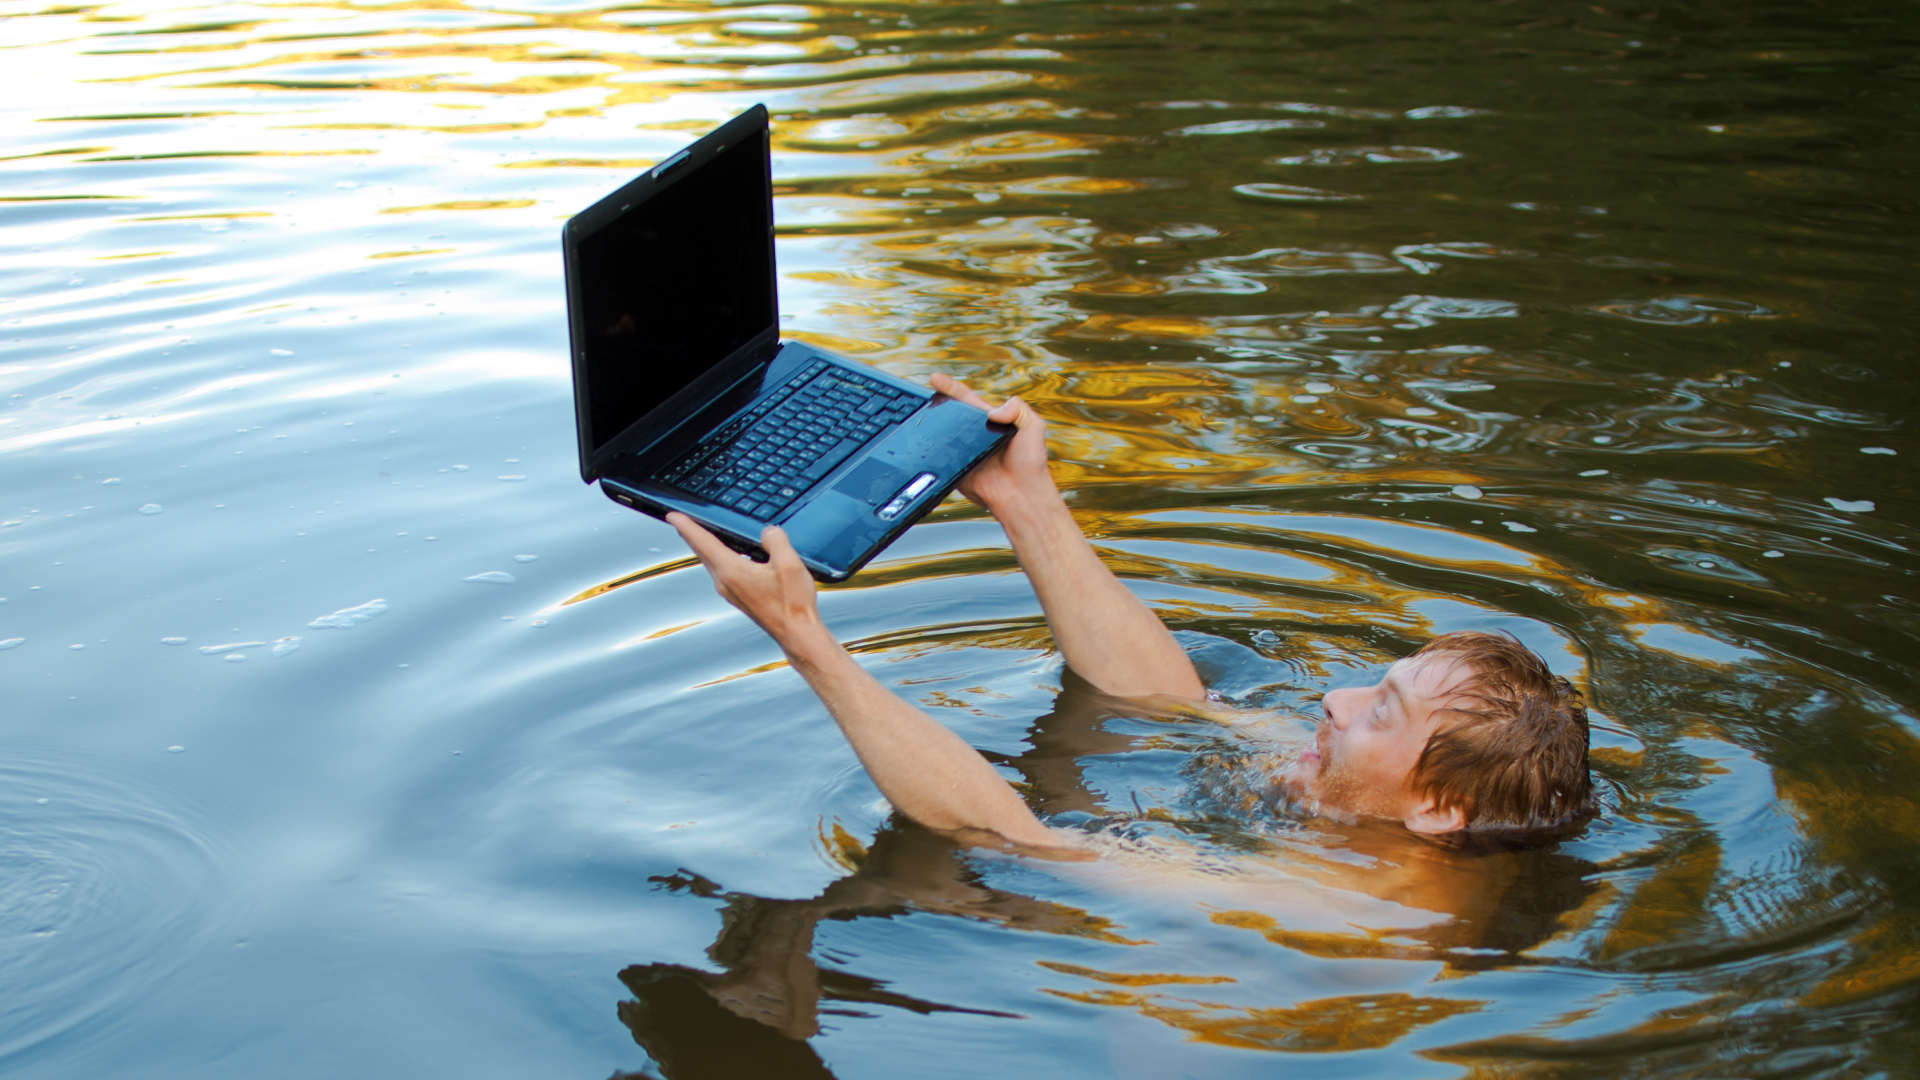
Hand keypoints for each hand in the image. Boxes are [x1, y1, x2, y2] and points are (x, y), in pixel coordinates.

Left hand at [669, 513, 825, 649]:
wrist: (796, 632)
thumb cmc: (792, 604)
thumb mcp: (789, 562)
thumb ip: (775, 539)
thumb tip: (767, 532)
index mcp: (732, 570)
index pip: (703, 541)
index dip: (686, 525)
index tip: (673, 516)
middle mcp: (725, 582)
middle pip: (702, 552)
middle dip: (691, 534)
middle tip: (681, 522)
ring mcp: (730, 592)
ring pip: (711, 562)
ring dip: (705, 547)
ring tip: (702, 535)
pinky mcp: (738, 597)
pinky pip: (722, 571)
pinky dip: (718, 558)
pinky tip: (729, 556)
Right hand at [929, 373, 1057, 515]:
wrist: (1021, 495)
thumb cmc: (1031, 463)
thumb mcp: (1033, 426)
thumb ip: (1018, 409)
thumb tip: (993, 411)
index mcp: (990, 420)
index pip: (967, 399)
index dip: (950, 388)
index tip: (935, 378)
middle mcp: (974, 434)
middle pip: (950, 414)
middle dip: (935, 403)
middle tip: (924, 396)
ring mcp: (962, 451)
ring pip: (941, 435)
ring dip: (931, 426)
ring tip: (920, 416)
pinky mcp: (955, 469)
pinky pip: (939, 458)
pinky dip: (932, 452)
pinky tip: (927, 444)